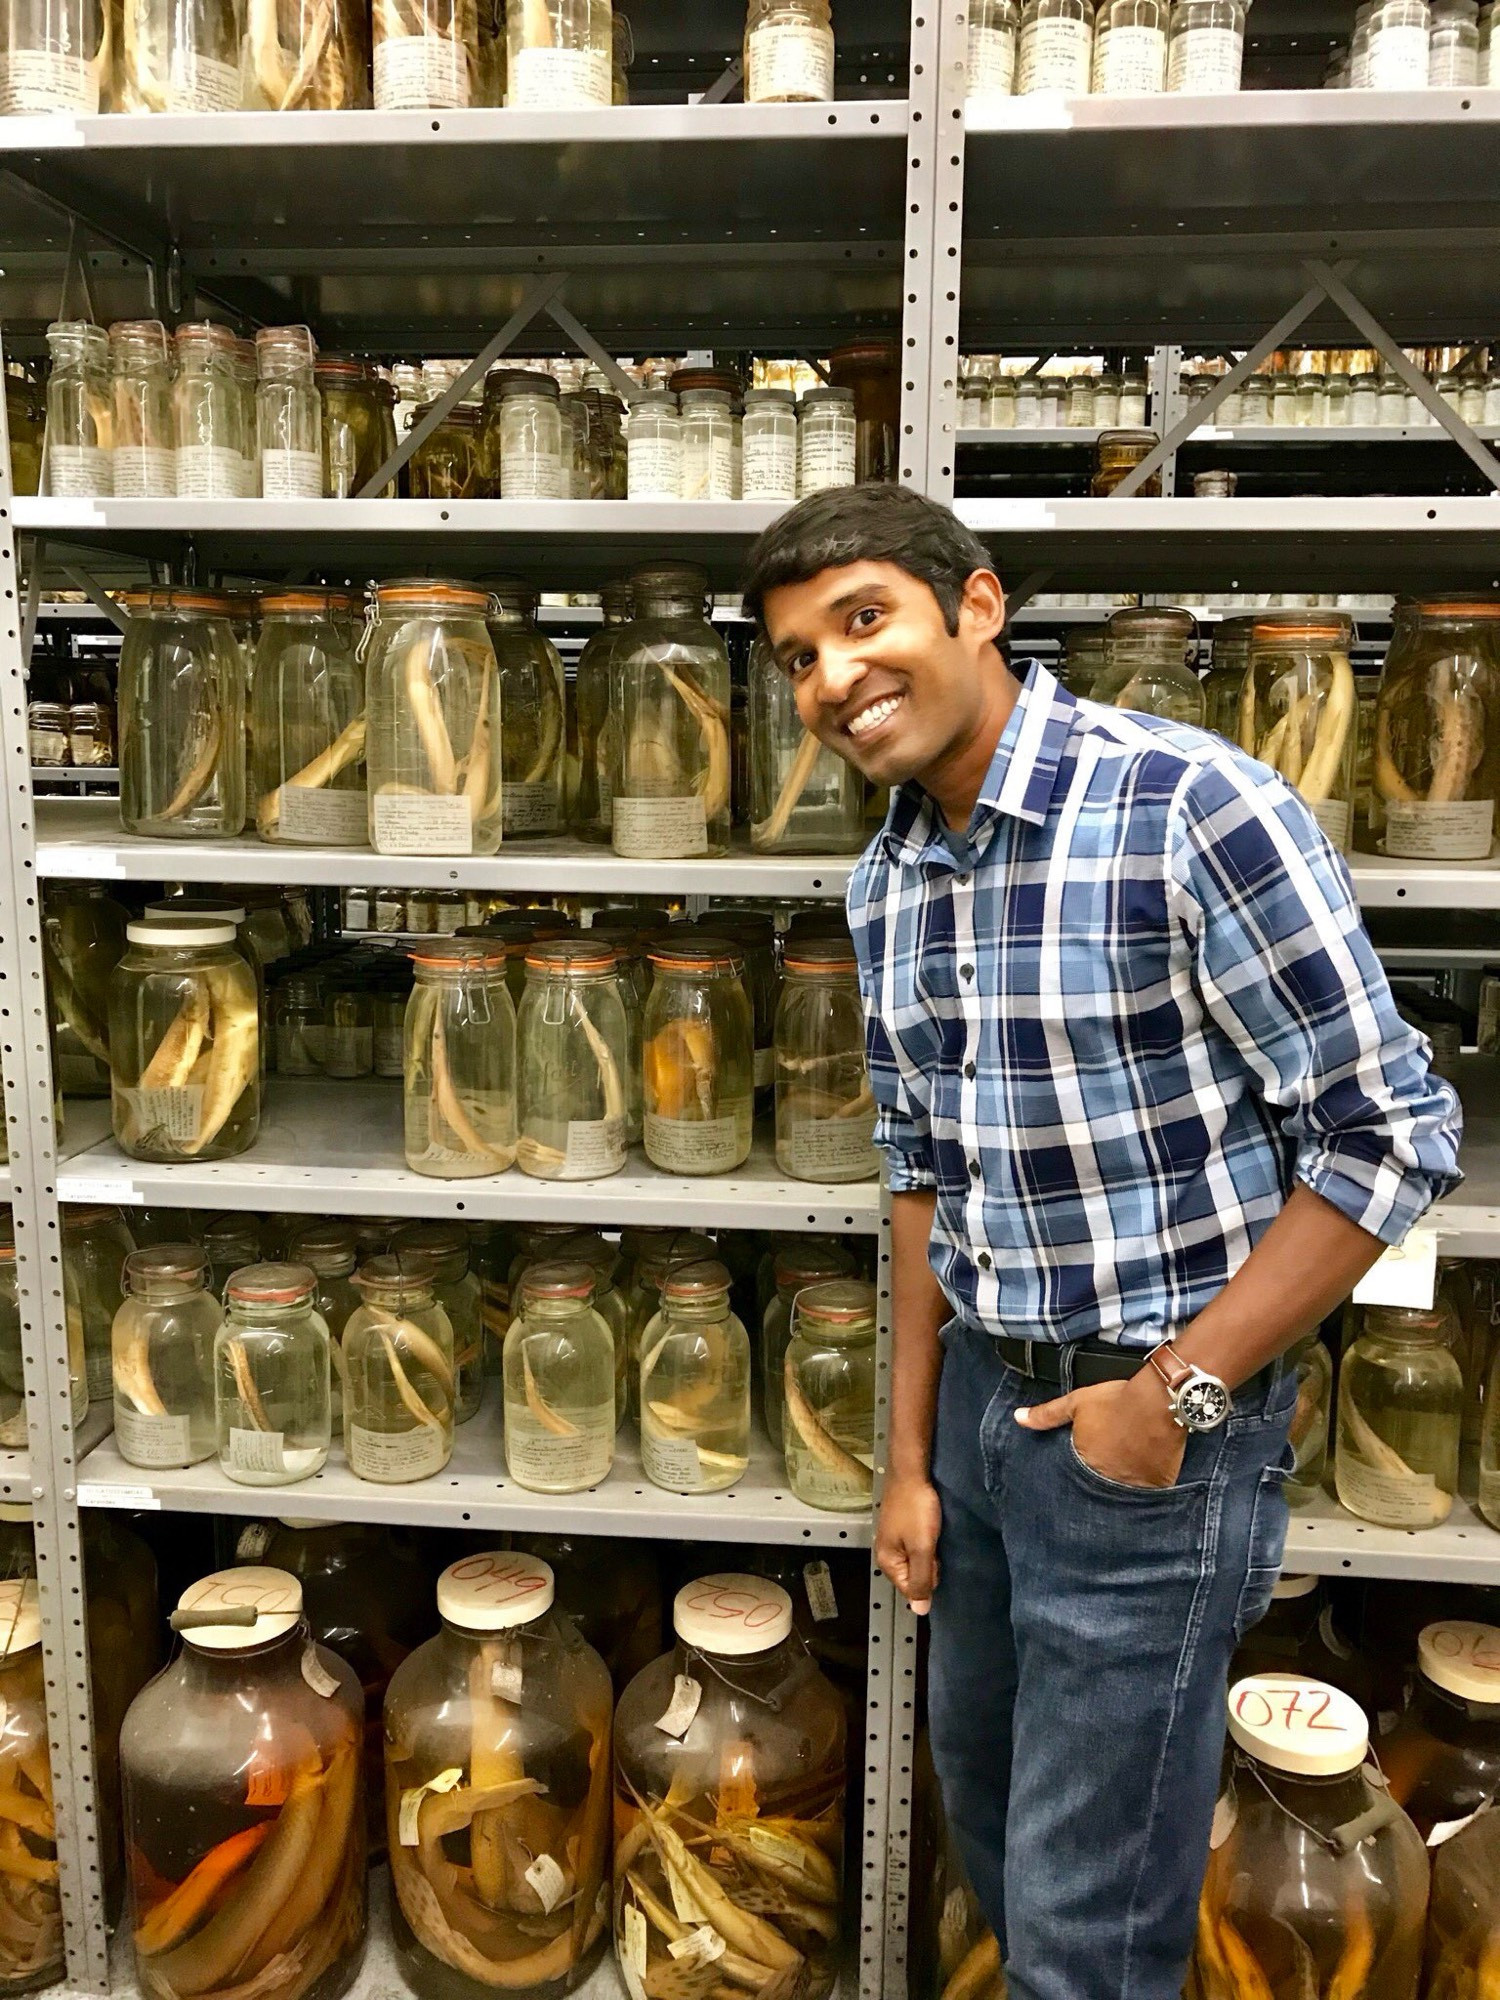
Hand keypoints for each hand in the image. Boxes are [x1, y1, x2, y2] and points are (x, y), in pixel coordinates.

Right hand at [876, 1474, 942, 1613]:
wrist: (911, 1471)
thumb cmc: (916, 1509)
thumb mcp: (922, 1547)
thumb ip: (921, 1579)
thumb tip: (919, 1611)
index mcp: (887, 1561)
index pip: (910, 1590)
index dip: (928, 1579)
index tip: (935, 1559)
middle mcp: (886, 1552)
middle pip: (913, 1575)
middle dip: (929, 1566)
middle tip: (935, 1544)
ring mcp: (892, 1538)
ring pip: (916, 1559)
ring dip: (929, 1553)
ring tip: (935, 1536)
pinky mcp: (901, 1526)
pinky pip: (916, 1545)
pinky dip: (926, 1541)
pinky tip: (932, 1529)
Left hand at [1016, 1374, 1186, 1490]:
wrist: (1160, 1402)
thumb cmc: (1118, 1402)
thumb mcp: (1077, 1403)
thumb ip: (1047, 1414)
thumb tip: (1018, 1418)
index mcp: (1084, 1464)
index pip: (1071, 1482)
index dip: (1072, 1479)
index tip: (1074, 1477)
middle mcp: (1106, 1481)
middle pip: (1095, 1492)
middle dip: (1093, 1490)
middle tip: (1097, 1480)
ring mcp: (1133, 1487)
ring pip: (1120, 1497)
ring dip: (1117, 1490)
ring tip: (1119, 1480)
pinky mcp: (1157, 1486)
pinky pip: (1146, 1496)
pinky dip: (1141, 1491)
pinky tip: (1141, 1481)